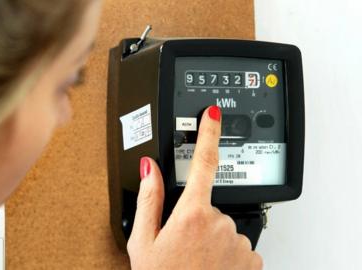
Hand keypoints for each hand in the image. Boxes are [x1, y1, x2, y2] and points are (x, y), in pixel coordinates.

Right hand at [127, 106, 262, 269]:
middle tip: (182, 243)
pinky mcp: (253, 259)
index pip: (203, 162)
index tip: (214, 114)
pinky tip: (210, 266)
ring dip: (212, 237)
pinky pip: (238, 245)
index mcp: (192, 214)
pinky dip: (227, 252)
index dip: (209, 133)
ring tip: (195, 259)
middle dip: (197, 217)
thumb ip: (148, 199)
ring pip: (224, 226)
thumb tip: (150, 169)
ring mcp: (239, 243)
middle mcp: (220, 224)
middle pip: (210, 204)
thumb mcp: (142, 241)